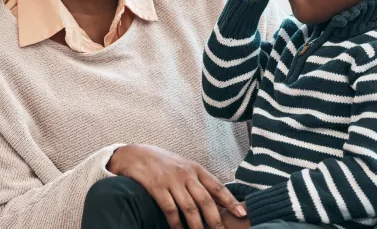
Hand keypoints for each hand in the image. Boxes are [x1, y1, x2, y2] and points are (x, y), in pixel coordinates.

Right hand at [107, 144, 246, 228]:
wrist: (135, 154)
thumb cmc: (162, 163)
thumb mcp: (183, 167)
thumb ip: (198, 181)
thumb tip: (216, 199)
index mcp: (196, 168)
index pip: (217, 186)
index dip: (230, 201)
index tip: (241, 213)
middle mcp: (186, 174)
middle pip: (205, 200)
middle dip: (215, 220)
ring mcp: (172, 181)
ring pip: (189, 207)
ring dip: (197, 226)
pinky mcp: (157, 187)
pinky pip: (170, 209)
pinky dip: (176, 223)